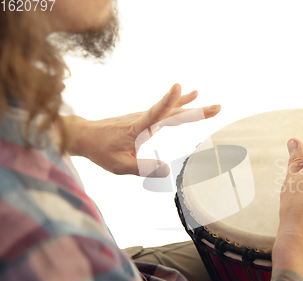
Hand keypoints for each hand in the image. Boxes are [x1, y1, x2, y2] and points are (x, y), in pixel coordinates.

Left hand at [64, 84, 219, 176]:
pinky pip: (166, 111)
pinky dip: (179, 105)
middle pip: (173, 112)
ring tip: (207, 100)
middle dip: (196, 110)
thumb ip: (143, 168)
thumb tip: (168, 171)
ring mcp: (145, 117)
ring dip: (190, 106)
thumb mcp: (120, 165)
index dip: (169, 101)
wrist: (85, 136)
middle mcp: (143, 118)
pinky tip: (187, 100)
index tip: (180, 88)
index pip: (156, 112)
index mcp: (138, 127)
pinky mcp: (144, 119)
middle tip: (217, 108)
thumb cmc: (101, 150)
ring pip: (171, 110)